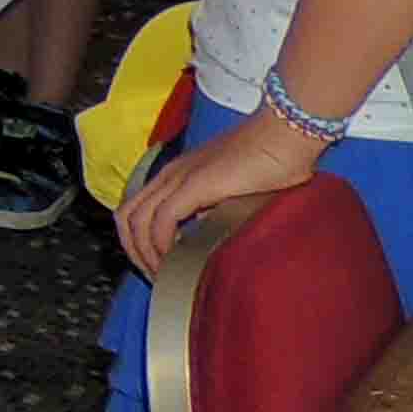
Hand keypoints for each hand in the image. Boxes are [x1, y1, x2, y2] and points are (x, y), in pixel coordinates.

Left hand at [118, 101, 325, 277]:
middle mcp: (169, 175)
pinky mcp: (194, 184)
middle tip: (156, 278)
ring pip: (137, 220)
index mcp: (176, 175)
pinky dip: (162, 244)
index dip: (139, 243)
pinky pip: (162, 219)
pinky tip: (175, 260)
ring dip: (145, 254)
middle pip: (127, 217)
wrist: (285, 134)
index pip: (136, 210)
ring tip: (164, 276)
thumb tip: (203, 238)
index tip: (157, 268)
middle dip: (135, 253)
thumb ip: (214, 211)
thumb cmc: (271, 162)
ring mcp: (178, 177)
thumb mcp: (234, 194)